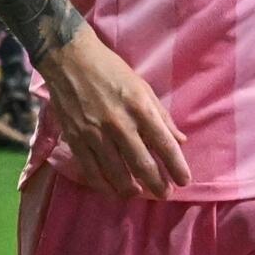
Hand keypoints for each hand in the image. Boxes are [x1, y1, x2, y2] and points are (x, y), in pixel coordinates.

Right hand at [34, 28, 189, 198]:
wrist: (70, 59)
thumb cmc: (111, 70)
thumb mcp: (142, 87)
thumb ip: (161, 116)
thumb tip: (180, 140)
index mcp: (140, 108)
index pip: (164, 144)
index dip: (176, 166)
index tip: (184, 181)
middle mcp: (120, 124)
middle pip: (142, 164)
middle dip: (156, 184)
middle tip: (164, 194)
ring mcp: (96, 133)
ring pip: (116, 172)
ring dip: (130, 188)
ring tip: (138, 194)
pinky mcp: (76, 138)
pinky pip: (91, 170)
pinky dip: (103, 184)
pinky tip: (112, 190)